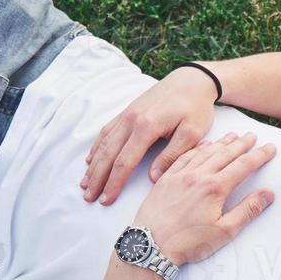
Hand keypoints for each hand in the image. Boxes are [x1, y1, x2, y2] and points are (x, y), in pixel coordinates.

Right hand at [81, 66, 219, 204]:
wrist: (191, 80)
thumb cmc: (195, 107)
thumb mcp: (192, 133)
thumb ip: (172, 156)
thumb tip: (152, 178)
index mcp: (146, 127)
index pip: (125, 162)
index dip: (114, 183)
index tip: (106, 199)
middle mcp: (130, 120)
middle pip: (108, 154)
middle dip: (97, 178)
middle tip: (88, 197)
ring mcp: (126, 114)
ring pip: (104, 143)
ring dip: (93, 165)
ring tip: (85, 183)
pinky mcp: (127, 110)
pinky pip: (106, 131)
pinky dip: (97, 146)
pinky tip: (91, 158)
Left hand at [133, 131, 275, 265]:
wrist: (151, 245)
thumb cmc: (188, 242)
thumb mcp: (224, 232)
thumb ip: (248, 210)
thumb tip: (268, 194)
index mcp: (215, 188)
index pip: (244, 166)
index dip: (259, 156)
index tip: (270, 148)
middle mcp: (198, 176)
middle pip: (225, 154)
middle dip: (242, 144)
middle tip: (253, 136)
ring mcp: (180, 175)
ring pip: (205, 152)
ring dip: (221, 142)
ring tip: (233, 135)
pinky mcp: (166, 179)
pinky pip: (184, 156)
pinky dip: (197, 147)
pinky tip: (203, 144)